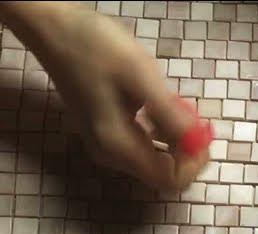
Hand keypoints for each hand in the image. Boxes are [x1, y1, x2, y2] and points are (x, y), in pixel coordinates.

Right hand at [0, 2, 210, 192]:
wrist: (53, 28)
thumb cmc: (95, 47)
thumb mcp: (140, 76)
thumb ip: (169, 115)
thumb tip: (199, 144)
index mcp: (117, 146)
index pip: (169, 181)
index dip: (194, 164)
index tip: (204, 134)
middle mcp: (110, 155)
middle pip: (163, 172)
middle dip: (188, 151)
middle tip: (196, 118)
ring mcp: (106, 145)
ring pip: (156, 158)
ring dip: (177, 139)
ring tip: (178, 106)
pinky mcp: (105, 132)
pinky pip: (144, 144)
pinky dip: (161, 130)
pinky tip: (162, 105)